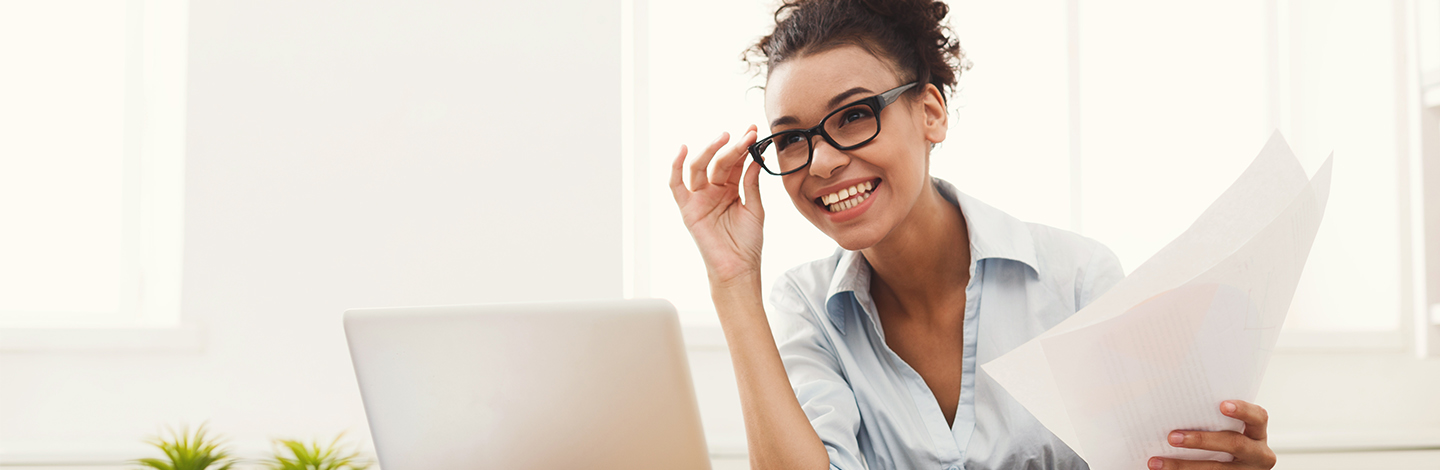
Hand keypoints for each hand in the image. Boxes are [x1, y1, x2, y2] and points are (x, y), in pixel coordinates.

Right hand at [669, 126, 763, 286]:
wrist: (739, 269)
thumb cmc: (747, 243)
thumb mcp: (755, 208)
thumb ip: (751, 183)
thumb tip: (756, 158)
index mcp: (731, 189)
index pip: (736, 162)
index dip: (744, 147)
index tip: (754, 131)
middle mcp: (714, 190)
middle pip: (719, 162)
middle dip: (732, 146)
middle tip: (745, 134)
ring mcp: (700, 198)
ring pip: (700, 167)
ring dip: (710, 150)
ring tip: (725, 137)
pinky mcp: (688, 209)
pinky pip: (677, 185)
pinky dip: (676, 167)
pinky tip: (682, 150)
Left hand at [1149, 400, 1275, 469]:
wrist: (1232, 468)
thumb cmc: (1223, 440)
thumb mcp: (1226, 429)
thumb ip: (1212, 419)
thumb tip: (1174, 404)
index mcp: (1257, 433)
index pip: (1258, 417)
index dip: (1243, 410)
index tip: (1222, 405)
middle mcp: (1258, 454)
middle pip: (1235, 444)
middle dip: (1201, 440)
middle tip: (1172, 437)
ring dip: (1182, 465)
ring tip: (1156, 462)